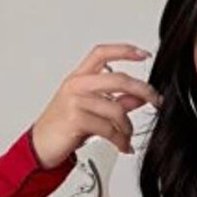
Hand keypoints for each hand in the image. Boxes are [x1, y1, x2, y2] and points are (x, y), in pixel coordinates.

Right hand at [31, 42, 162, 166]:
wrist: (40, 146)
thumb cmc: (63, 127)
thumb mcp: (92, 111)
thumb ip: (116, 102)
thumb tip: (139, 97)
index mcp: (79, 77)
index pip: (102, 53)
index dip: (124, 50)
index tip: (143, 54)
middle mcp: (76, 85)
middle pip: (117, 78)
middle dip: (142, 90)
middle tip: (155, 100)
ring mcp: (75, 101)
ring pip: (115, 109)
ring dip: (128, 127)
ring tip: (128, 137)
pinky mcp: (75, 119)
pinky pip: (108, 129)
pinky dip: (120, 140)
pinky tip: (122, 146)